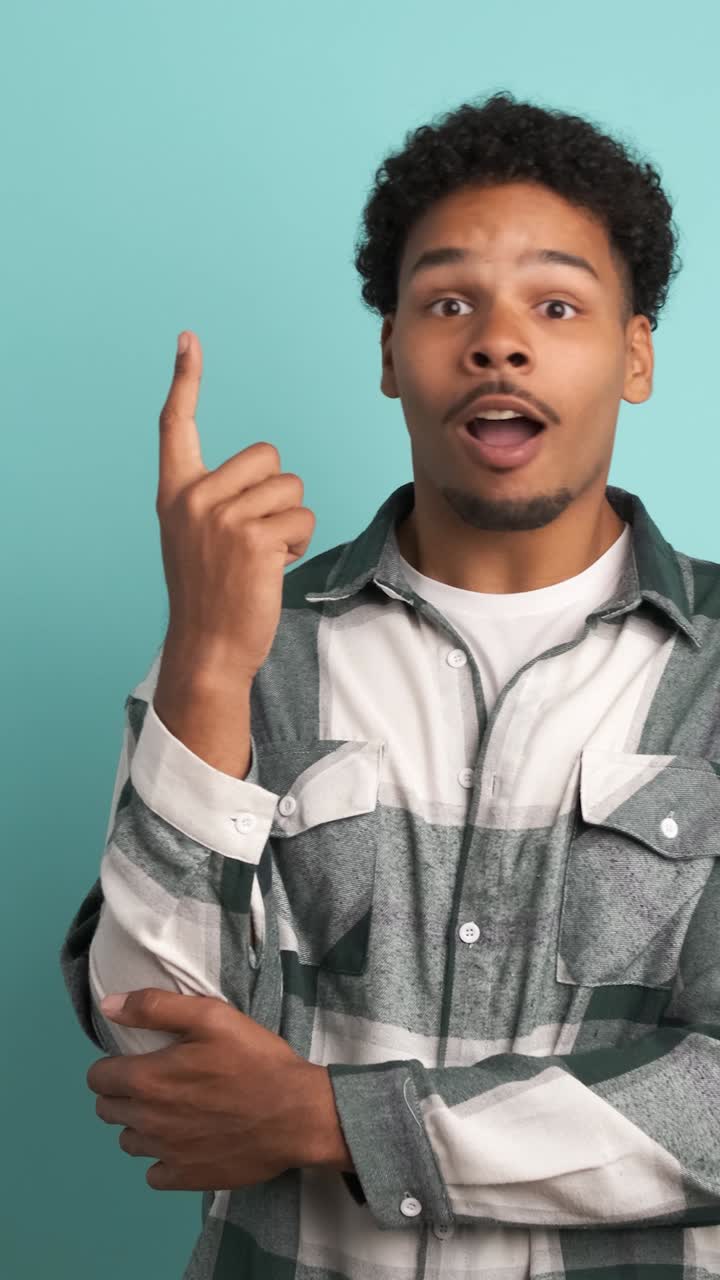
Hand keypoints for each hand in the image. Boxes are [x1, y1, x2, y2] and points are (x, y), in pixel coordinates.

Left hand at [86, 989, 352, 1190]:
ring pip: (129, 1142)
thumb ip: (154, 1007)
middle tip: (157, 1082)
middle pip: (107, 1111)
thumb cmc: (254, 1059)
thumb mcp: (210, 1016)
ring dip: (141, 1125)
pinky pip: (153, 1174)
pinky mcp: (186, 1178)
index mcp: (147, 1079)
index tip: (137, 1060)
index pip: (97, 1078)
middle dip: (122, 1094)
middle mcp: (147, 1121)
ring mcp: (165, 1154)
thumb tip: (108, 1005)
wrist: (296, 1114)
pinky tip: (185, 1142)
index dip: (112, 1065)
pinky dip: (163, 1158)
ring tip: (172, 1111)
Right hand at [155, 331, 315, 681]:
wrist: (208, 646)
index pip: (177, 425)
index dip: (185, 380)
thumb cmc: (211, 594)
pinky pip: (302, 517)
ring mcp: (222, 517)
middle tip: (257, 536)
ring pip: (291, 488)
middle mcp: (194, 498)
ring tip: (265, 555)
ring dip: (292, 522)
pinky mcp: (254, 537)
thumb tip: (265, 476)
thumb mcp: (194, 537)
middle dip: (277, 493)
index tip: (188, 339)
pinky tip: (274, 566)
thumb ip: (214, 500)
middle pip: (267, 457)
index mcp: (176, 493)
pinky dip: (299, 541)